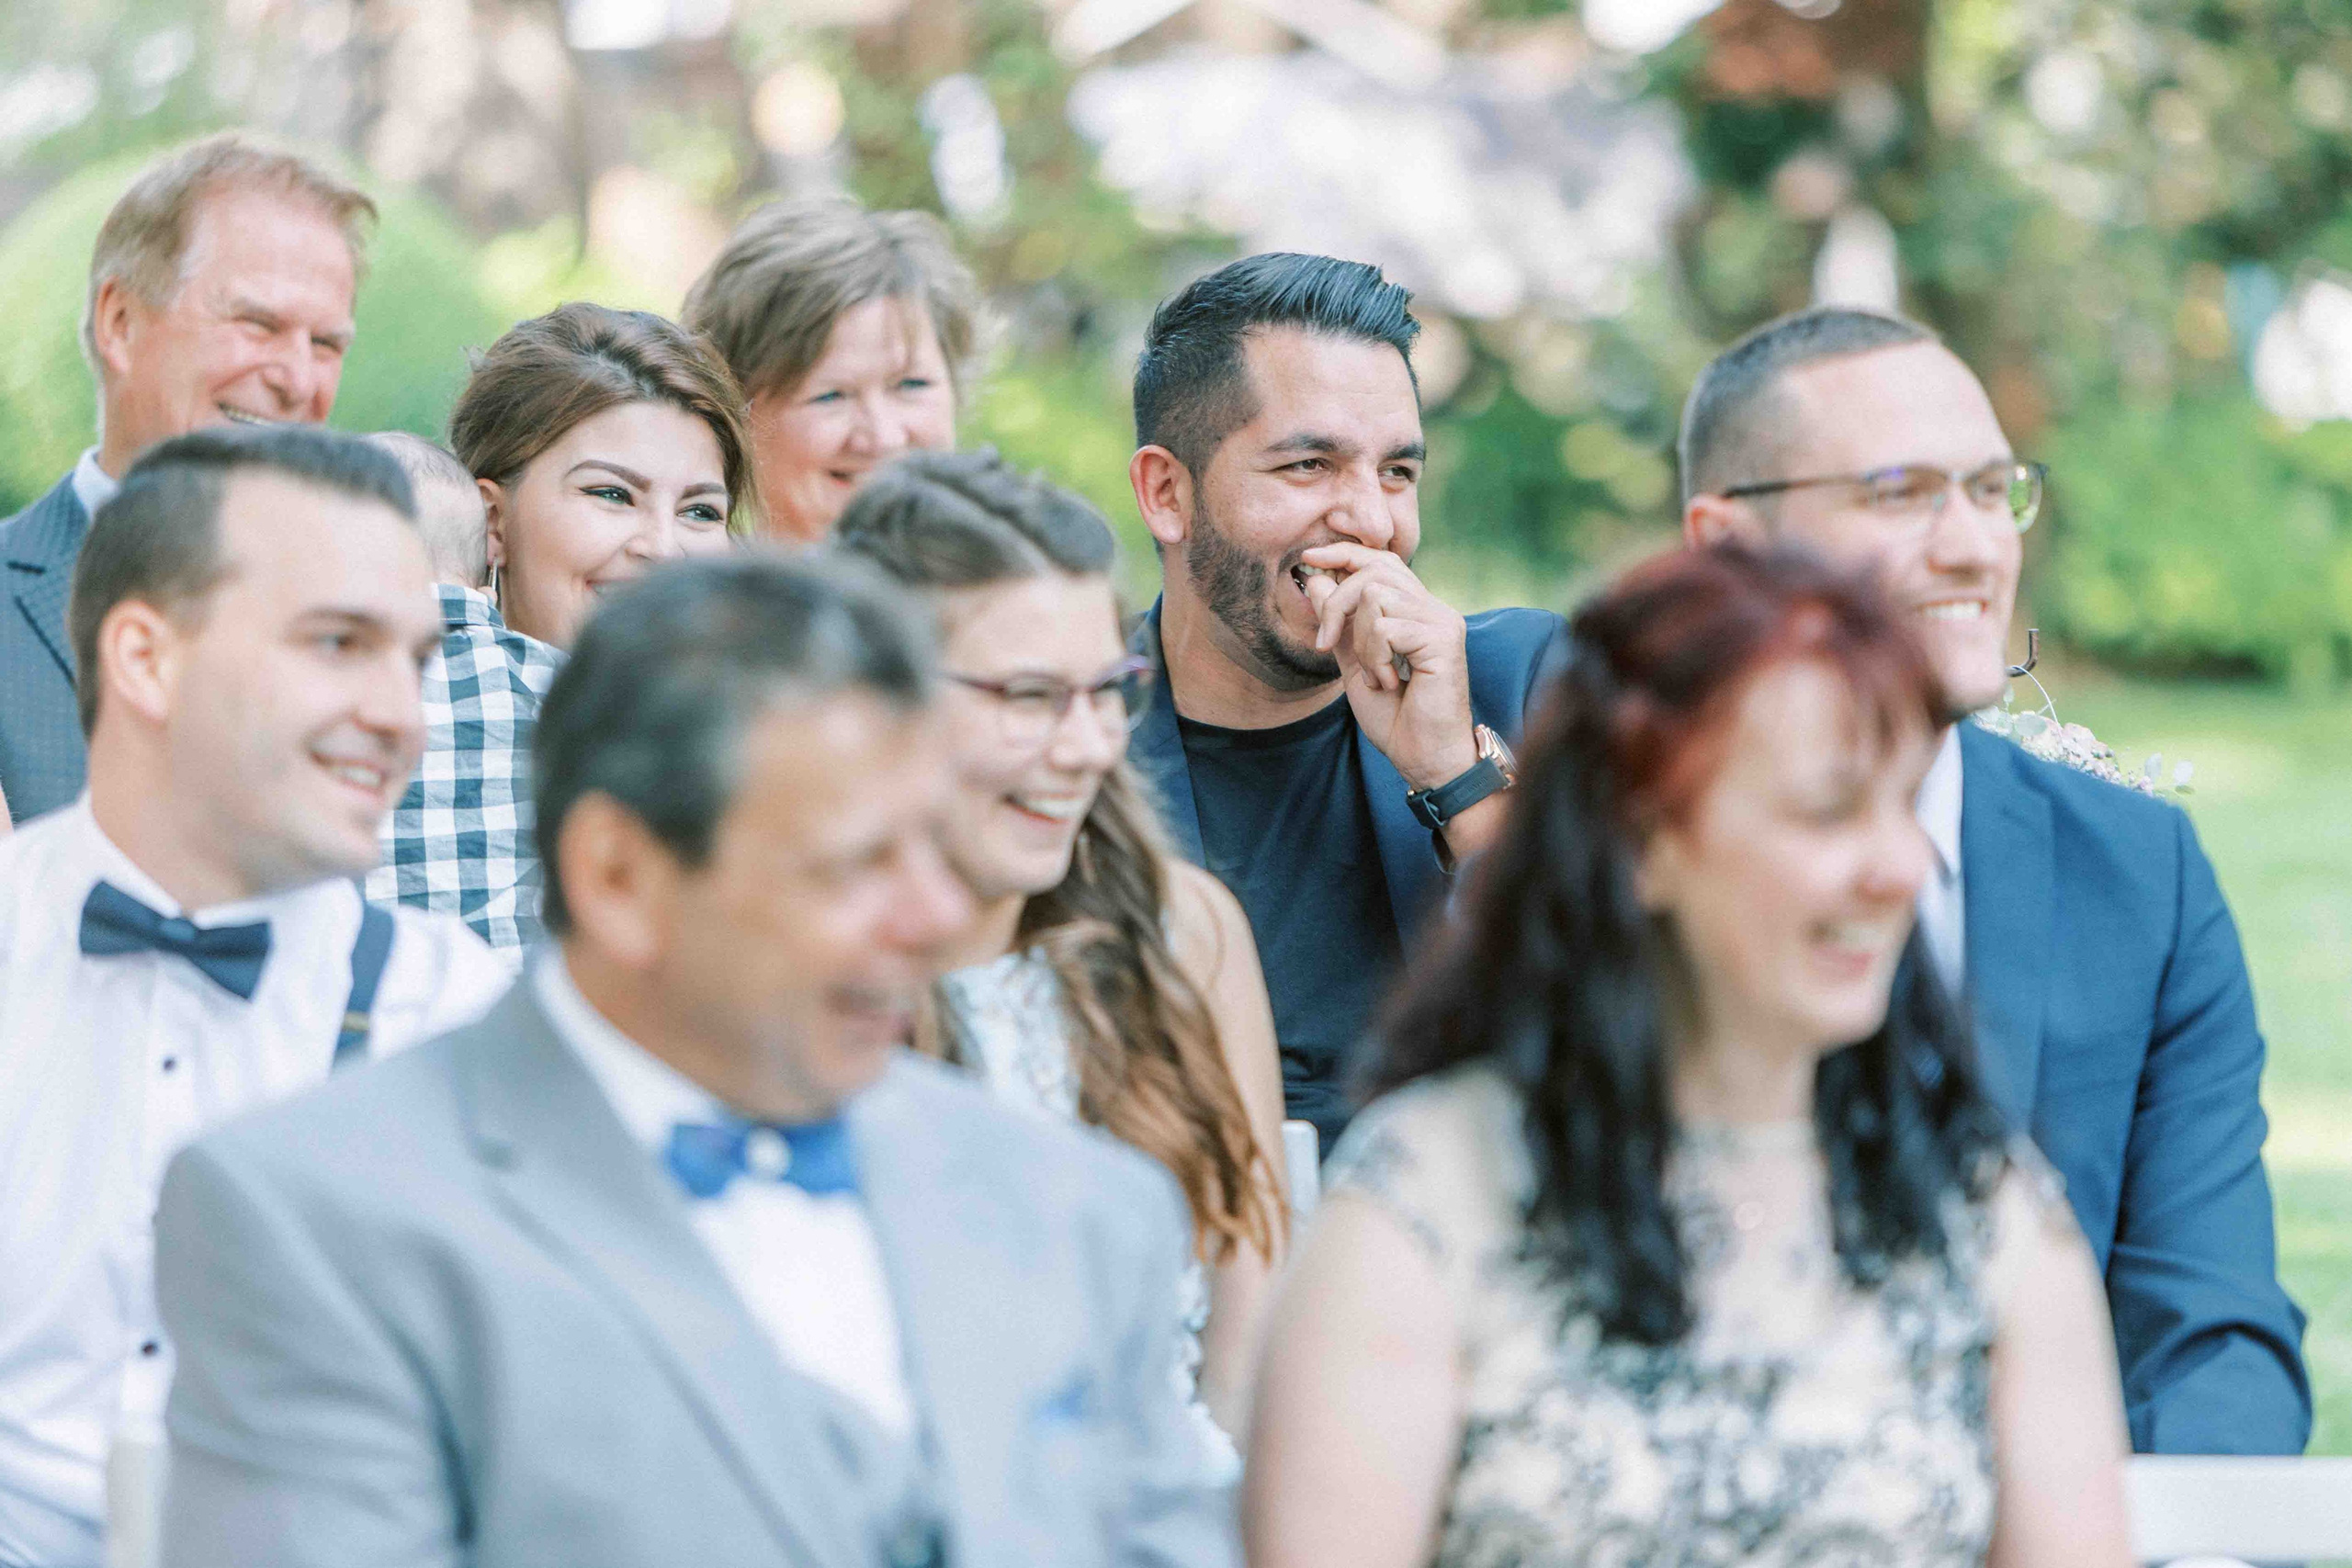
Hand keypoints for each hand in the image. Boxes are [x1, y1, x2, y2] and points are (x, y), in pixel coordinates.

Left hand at [1299, 543, 1477, 792]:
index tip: (1307, 558)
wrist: (1422, 757)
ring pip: (1374, 595)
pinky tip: (1389, 682)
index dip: (1342, 554)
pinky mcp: (1444, 637)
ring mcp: (1442, 619)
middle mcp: (1433, 607)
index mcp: (1415, 610)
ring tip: (1376, 675)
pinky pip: (1385, 627)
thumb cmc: (1395, 717)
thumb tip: (1316, 579)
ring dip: (1360, 641)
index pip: (1379, 560)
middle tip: (1327, 642)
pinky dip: (1374, 657)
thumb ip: (1338, 624)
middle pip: (1372, 569)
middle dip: (1336, 602)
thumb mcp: (1354, 665)